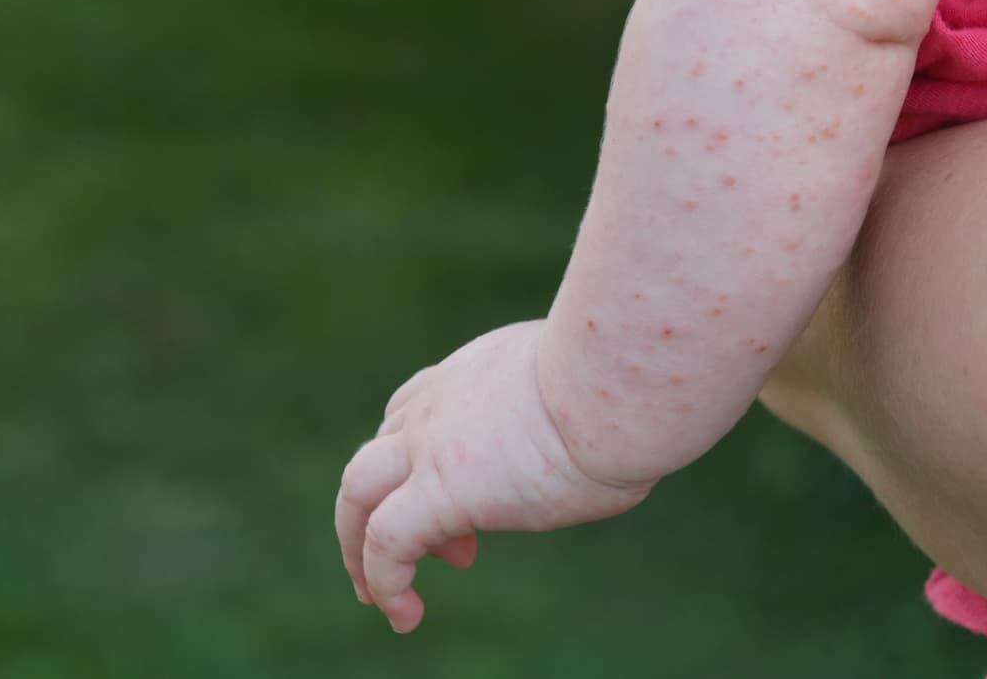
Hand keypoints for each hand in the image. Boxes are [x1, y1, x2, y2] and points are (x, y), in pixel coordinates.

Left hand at [335, 320, 651, 632]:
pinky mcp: (441, 489)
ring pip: (358, 490)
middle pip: (377, 452)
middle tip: (401, 553)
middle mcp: (442, 400)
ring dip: (356, 544)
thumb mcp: (589, 386)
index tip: (470, 509)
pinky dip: (385, 581)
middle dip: (375, 505)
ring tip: (375, 595)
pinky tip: (405, 615)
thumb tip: (615, 438)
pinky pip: (387, 542)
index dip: (423, 458)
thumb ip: (575, 411)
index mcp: (476, 372)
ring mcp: (433, 443)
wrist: (621, 380)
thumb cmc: (630, 382)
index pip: (417, 408)